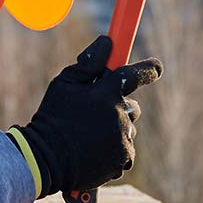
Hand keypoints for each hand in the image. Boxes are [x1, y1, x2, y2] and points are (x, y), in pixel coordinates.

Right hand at [11, 36, 161, 197]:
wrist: (46, 160)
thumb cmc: (52, 117)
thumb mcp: (64, 84)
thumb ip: (89, 63)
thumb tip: (108, 41)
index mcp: (107, 91)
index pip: (137, 74)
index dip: (148, 69)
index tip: (156, 68)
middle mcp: (120, 114)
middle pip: (132, 105)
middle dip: (118, 106)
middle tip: (96, 113)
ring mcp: (123, 138)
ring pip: (128, 128)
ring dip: (114, 128)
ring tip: (88, 136)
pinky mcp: (124, 159)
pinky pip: (125, 148)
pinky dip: (114, 148)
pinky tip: (93, 150)